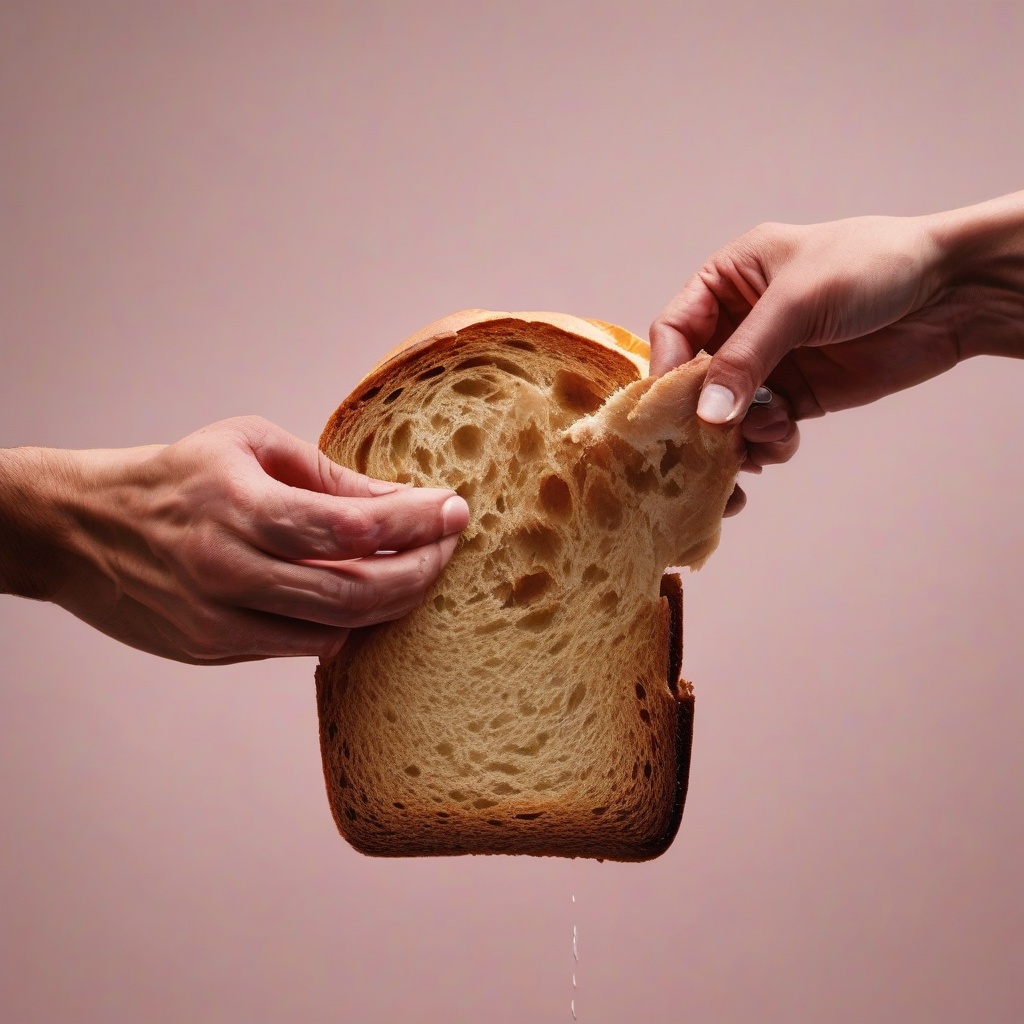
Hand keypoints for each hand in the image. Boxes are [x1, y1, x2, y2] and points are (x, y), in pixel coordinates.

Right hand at [0, 417, 469, 663]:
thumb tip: (400, 501)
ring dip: (393, 601)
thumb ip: (327, 477)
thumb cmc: (176, 477)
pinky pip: (304, 646)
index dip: (416, 521)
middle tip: (447, 545)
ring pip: (339, 628)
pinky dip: (347, 623)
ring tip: (417, 568)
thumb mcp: (249, 446)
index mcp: (239, 506)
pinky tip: (363, 596)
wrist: (82, 529)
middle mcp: (230, 569)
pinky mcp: (215, 650)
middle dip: (421, 570)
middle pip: (358, 591)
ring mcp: (221, 620)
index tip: (456, 510)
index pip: (352, 526)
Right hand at [650, 193, 1023, 426]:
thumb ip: (745, 358)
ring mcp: (769, 363)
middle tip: (705, 443)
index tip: (667, 408)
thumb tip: (706, 414)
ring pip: (726, 413)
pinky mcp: (798, 396)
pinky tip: (784, 439)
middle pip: (694, 380)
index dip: (666, 368)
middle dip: (700, 414)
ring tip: (764, 434)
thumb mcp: (797, 302)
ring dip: (737, 434)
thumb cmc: (873, 265)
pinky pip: (763, 430)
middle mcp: (741, 323)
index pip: (675, 329)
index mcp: (729, 280)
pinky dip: (767, 442)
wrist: (951, 293)